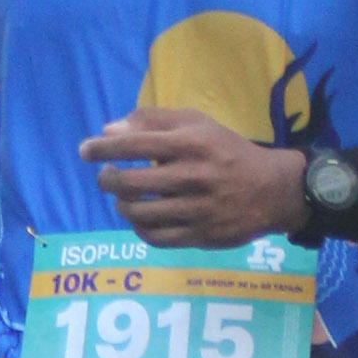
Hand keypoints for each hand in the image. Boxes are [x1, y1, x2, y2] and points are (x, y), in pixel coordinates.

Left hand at [81, 109, 303, 248]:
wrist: (271, 190)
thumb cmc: (227, 151)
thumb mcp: (198, 124)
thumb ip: (154, 121)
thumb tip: (109, 131)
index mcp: (190, 143)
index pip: (134, 144)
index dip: (102, 148)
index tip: (85, 151)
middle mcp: (192, 175)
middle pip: (129, 182)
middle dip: (107, 179)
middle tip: (106, 177)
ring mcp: (196, 209)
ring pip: (138, 212)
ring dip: (121, 204)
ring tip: (122, 198)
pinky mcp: (200, 236)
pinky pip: (154, 237)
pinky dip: (138, 227)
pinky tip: (139, 218)